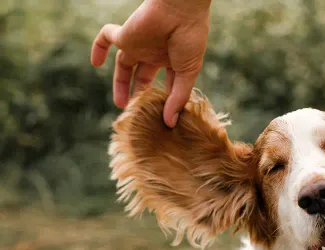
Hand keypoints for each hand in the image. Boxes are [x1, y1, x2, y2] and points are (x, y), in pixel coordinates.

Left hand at [91, 0, 210, 127]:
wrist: (181, 9)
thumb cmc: (190, 37)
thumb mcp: (187, 71)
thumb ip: (178, 97)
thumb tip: (170, 123)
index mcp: (172, 60)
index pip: (166, 82)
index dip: (165, 99)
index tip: (163, 119)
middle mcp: (154, 52)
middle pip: (142, 77)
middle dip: (140, 94)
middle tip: (138, 114)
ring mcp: (139, 44)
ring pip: (123, 65)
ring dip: (120, 84)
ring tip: (121, 105)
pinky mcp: (125, 35)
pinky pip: (105, 38)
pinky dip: (97, 48)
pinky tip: (95, 64)